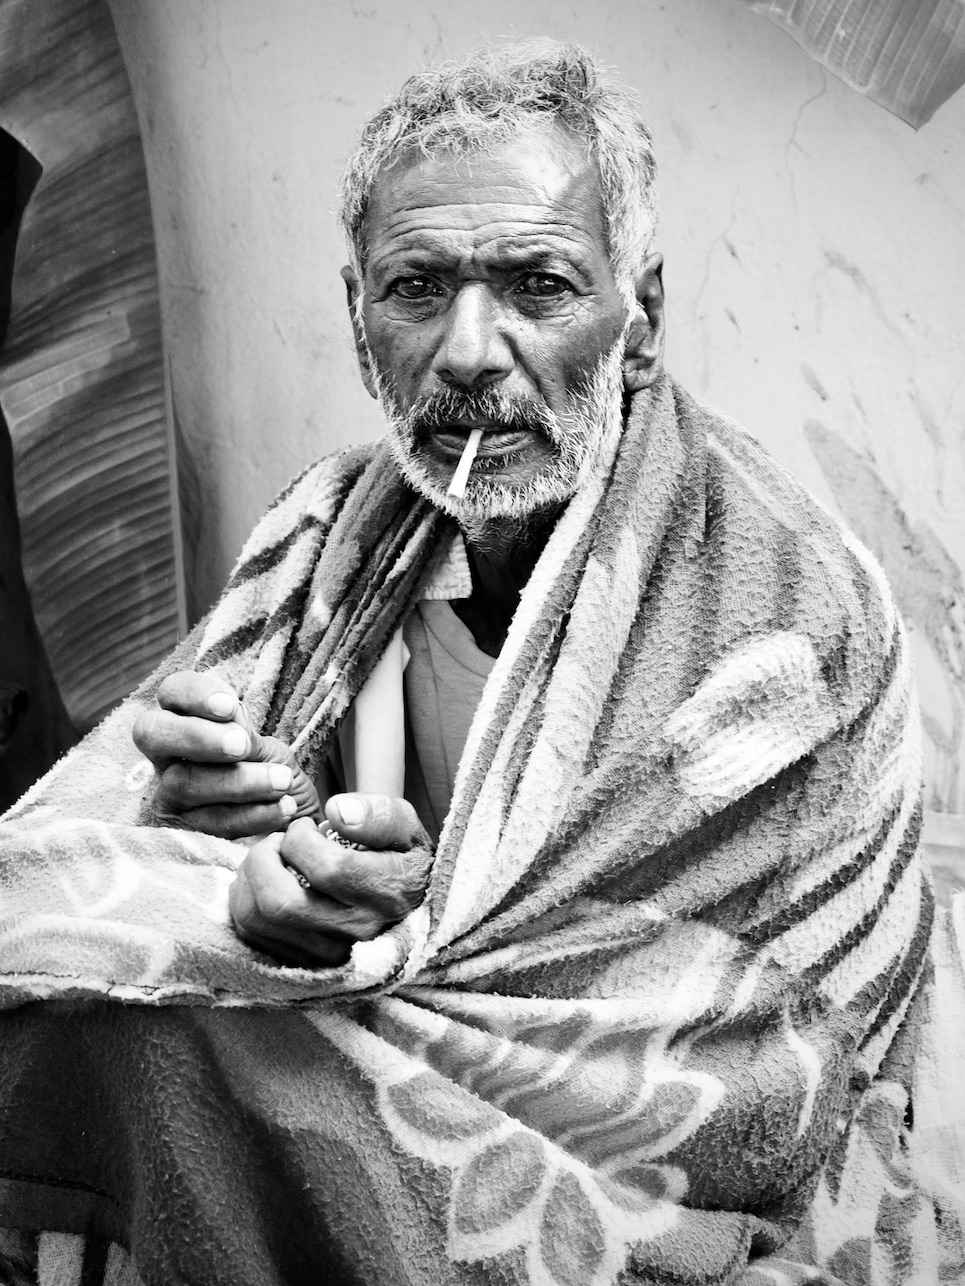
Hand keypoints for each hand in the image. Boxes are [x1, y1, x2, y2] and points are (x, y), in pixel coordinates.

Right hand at [132, 670, 319, 837]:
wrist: (293, 822)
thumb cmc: (274, 774)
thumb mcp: (265, 748)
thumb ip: (243, 732)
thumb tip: (228, 718)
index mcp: (187, 721)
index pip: (171, 692)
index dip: (194, 694)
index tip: (230, 707)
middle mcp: (166, 755)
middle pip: (151, 732)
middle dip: (197, 737)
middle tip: (242, 746)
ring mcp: (168, 795)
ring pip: (182, 782)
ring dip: (240, 781)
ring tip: (282, 781)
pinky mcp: (182, 832)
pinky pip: (207, 823)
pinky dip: (252, 815)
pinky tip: (283, 808)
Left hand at [228, 793, 433, 965]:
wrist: (405, 905)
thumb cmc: (398, 858)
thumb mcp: (405, 828)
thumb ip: (379, 814)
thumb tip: (336, 812)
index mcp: (387, 894)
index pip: (328, 869)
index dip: (302, 839)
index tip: (307, 827)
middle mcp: (357, 932)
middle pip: (281, 903)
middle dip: (264, 858)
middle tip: (280, 842)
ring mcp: (326, 955)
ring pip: (257, 919)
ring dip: (250, 877)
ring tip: (271, 858)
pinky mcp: (299, 963)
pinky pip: (249, 933)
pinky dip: (244, 899)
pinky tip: (265, 882)